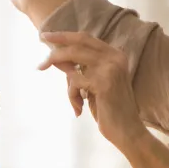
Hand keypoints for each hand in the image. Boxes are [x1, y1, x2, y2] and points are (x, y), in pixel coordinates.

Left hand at [38, 31, 145, 150]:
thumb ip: (78, 69)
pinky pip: (74, 81)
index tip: (46, 36)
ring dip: (67, 84)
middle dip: (55, 48)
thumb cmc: (109, 109)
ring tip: (74, 101)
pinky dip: (72, 96)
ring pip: (72, 59)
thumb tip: (56, 58)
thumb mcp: (92, 85)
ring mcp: (110, 67)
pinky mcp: (104, 82)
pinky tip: (79, 109)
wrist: (128, 131)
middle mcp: (114, 56)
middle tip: (40, 58)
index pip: (85, 38)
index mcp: (115, 55)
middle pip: (77, 43)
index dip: (64, 36)